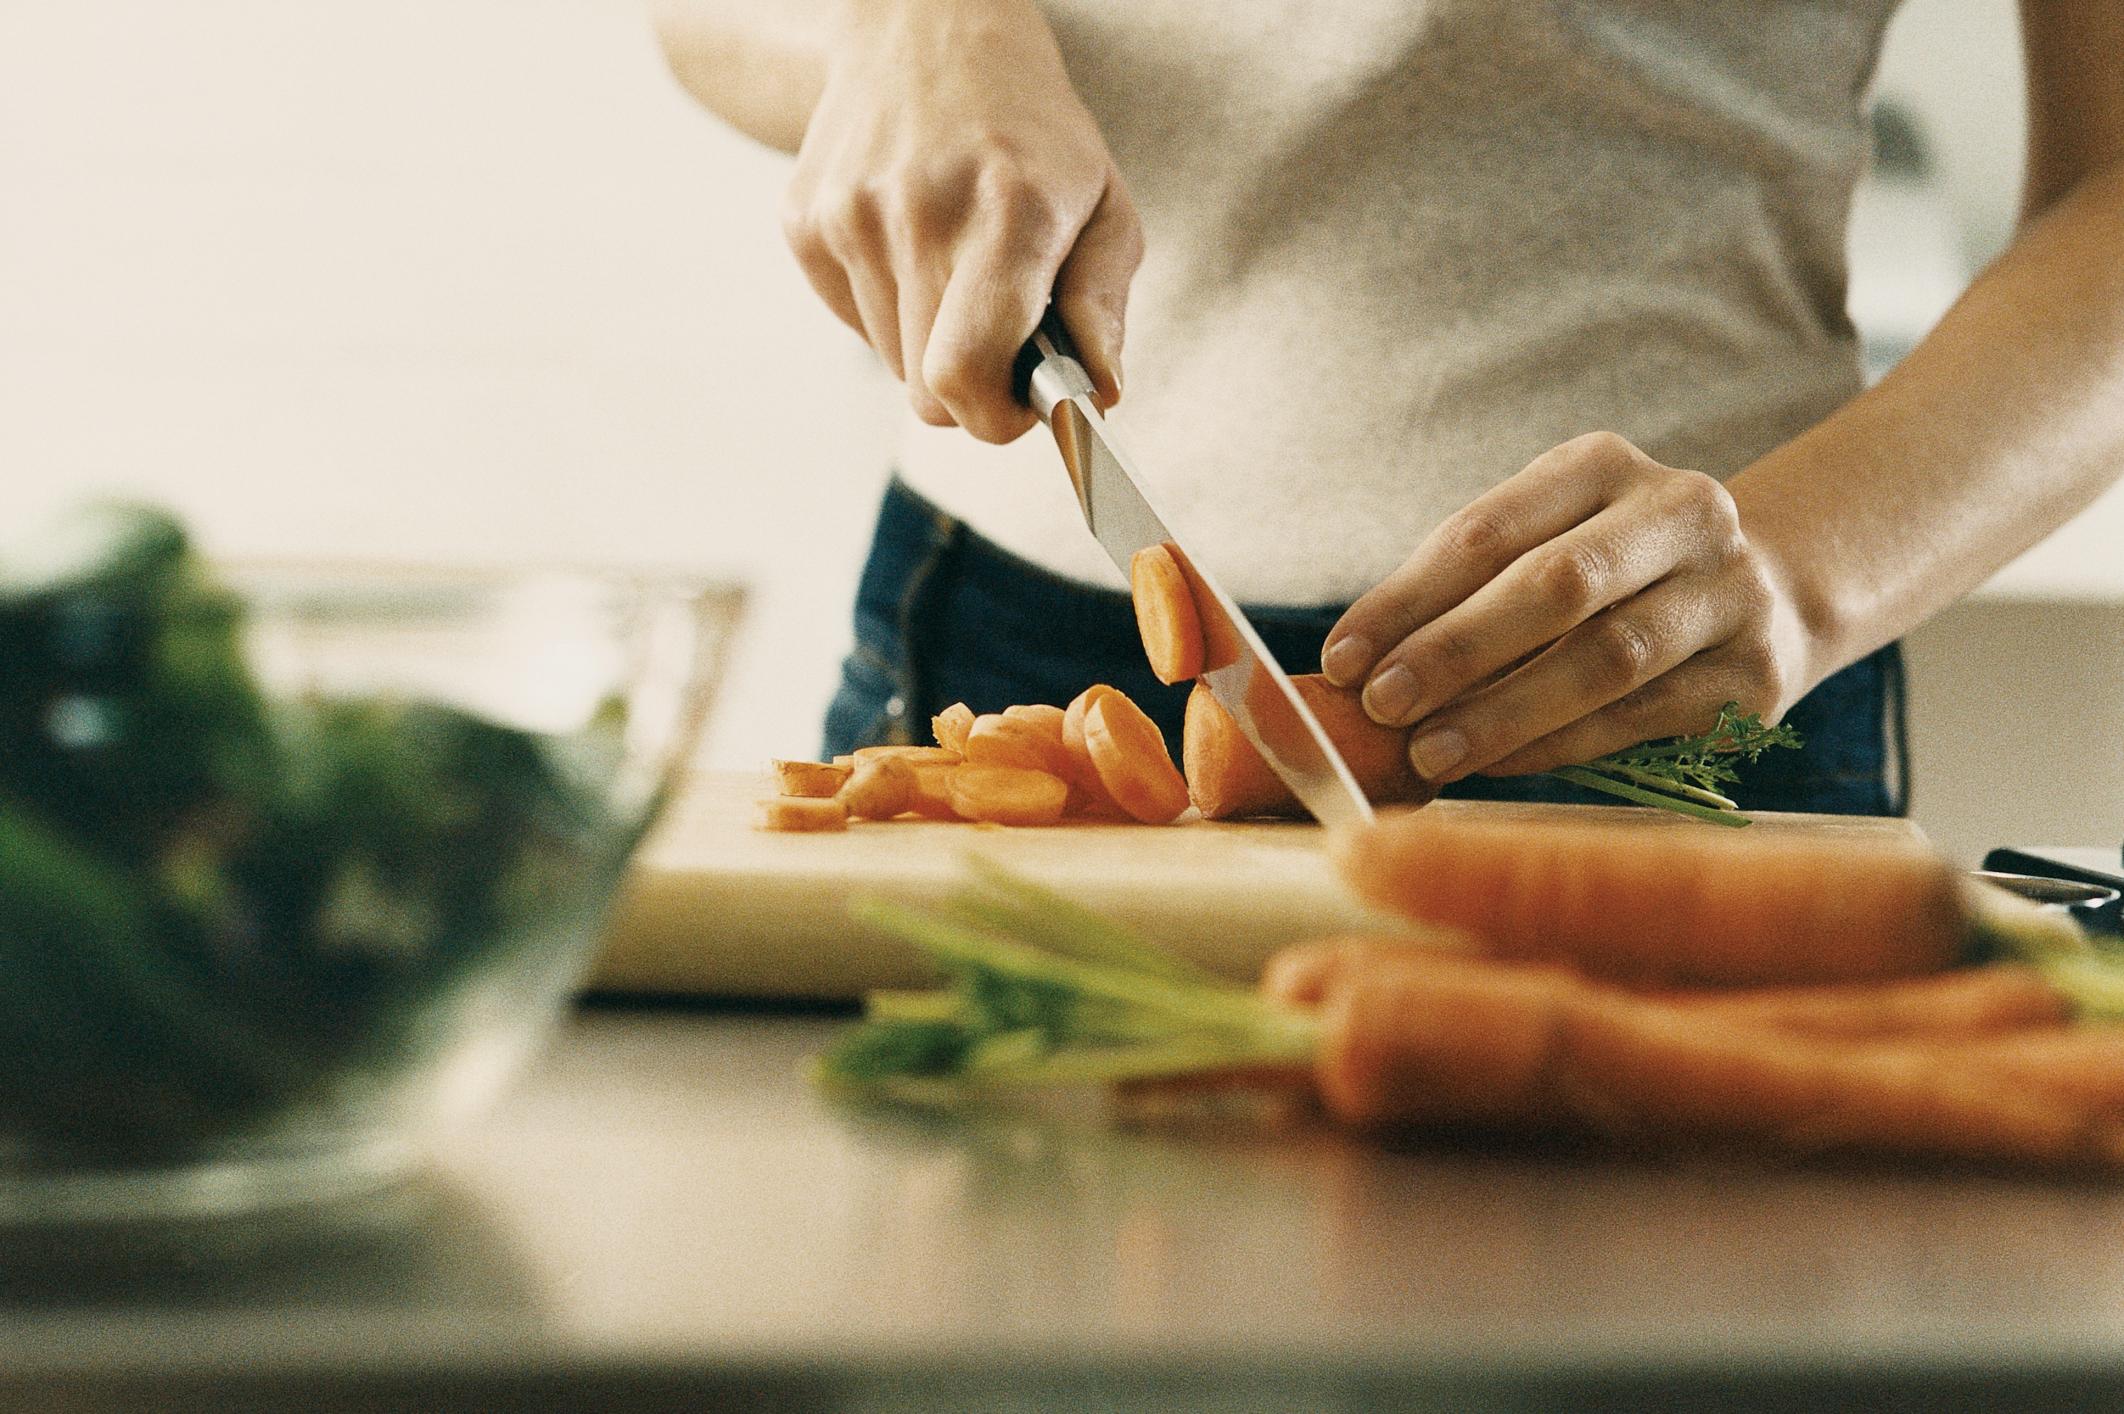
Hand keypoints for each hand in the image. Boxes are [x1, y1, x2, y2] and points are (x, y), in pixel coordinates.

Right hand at [782, 0, 1143, 441]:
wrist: (925, 33)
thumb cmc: (1032, 134)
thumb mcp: (1103, 205)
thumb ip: (1101, 307)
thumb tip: (1097, 394)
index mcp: (1007, 213)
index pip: (964, 376)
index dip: (994, 418)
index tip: (1019, 406)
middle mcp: (917, 213)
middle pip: (928, 391)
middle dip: (971, 388)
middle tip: (1001, 339)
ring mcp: (849, 216)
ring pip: (893, 363)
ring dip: (930, 343)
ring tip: (956, 270)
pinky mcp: (804, 222)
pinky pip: (855, 324)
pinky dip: (890, 311)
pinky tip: (912, 248)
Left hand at [1320, 432, 1817, 782]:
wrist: (1769, 597)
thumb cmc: (1608, 576)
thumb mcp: (1543, 544)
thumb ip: (1461, 589)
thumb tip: (1357, 667)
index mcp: (1604, 466)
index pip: (1489, 531)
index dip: (1406, 599)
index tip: (1341, 660)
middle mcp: (1682, 515)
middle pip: (1557, 585)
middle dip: (1457, 651)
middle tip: (1383, 705)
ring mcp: (1730, 594)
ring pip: (1606, 659)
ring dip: (1504, 713)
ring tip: (1429, 751)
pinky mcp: (1753, 677)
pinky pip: (1638, 718)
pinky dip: (1556, 747)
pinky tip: (1495, 766)